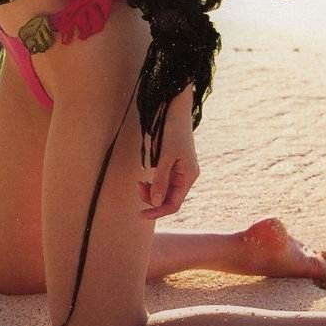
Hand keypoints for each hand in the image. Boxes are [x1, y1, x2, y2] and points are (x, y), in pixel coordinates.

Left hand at [137, 106, 199, 220]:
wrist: (177, 111)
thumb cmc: (174, 131)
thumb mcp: (166, 156)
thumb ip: (161, 179)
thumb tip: (156, 202)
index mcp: (188, 176)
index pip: (174, 204)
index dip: (157, 211)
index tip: (140, 214)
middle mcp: (186, 177)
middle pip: (169, 199)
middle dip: (152, 198)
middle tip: (137, 186)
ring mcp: (181, 172)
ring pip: (165, 191)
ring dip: (151, 191)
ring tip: (139, 182)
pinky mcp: (174, 166)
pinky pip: (164, 182)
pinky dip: (154, 183)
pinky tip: (145, 178)